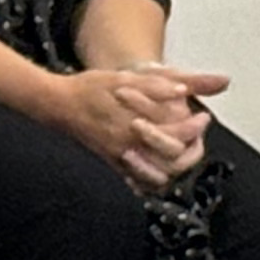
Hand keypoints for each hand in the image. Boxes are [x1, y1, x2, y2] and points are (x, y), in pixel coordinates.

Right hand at [41, 61, 222, 191]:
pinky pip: (137, 181)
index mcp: (135, 124)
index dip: (196, 126)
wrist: (56, 104)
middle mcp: (129, 146)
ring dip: (175, 166)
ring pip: (158, 175)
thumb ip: (154, 85)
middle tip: (197, 135)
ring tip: (184, 152)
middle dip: (191, 147)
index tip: (203, 117)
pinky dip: (152, 179)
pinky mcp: (110, 163)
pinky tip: (160, 170)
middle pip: (173, 158)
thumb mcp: (123, 78)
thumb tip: (182, 91)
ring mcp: (119, 157)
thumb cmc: (88, 89)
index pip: (179, 133)